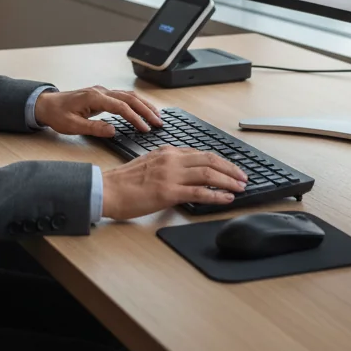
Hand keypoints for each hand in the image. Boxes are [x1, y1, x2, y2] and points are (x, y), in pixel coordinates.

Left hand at [33, 85, 164, 135]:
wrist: (46, 104)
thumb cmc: (57, 115)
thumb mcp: (73, 126)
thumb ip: (93, 128)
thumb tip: (113, 131)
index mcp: (94, 98)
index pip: (121, 107)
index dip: (135, 118)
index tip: (145, 128)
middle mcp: (101, 91)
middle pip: (129, 98)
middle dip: (146, 110)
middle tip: (159, 122)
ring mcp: (102, 92)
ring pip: (128, 95)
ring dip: (143, 105)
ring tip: (156, 116)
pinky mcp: (102, 95)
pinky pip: (123, 97)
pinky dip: (135, 103)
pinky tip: (142, 109)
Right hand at [101, 147, 248, 220]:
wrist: (107, 189)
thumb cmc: (124, 181)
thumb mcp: (149, 164)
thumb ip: (168, 165)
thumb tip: (186, 174)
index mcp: (167, 152)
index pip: (200, 153)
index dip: (219, 161)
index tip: (231, 168)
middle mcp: (171, 159)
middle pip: (209, 160)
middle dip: (230, 169)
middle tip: (243, 177)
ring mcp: (171, 175)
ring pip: (208, 173)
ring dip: (228, 180)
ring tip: (240, 187)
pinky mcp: (168, 192)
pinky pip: (199, 193)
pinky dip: (216, 195)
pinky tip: (226, 199)